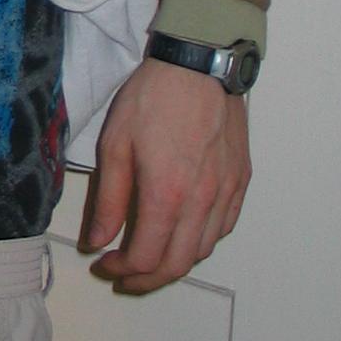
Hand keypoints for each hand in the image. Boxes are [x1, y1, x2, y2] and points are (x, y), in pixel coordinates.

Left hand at [82, 58, 249, 291]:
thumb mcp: (115, 144)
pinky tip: (184, 231)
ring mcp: (227, 192)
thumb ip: (109, 199)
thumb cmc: (154, 97)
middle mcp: (202, 201)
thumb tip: (99, 240)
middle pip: (177, 264)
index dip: (122, 270)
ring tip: (151, 253)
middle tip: (124, 274)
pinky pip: (224, 227)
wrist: (200, 61)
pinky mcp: (241, 179)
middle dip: (146, 279)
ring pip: (203, 249)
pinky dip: (201, 240)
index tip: (103, 263)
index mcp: (167, 194)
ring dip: (174, 262)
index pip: (146, 257)